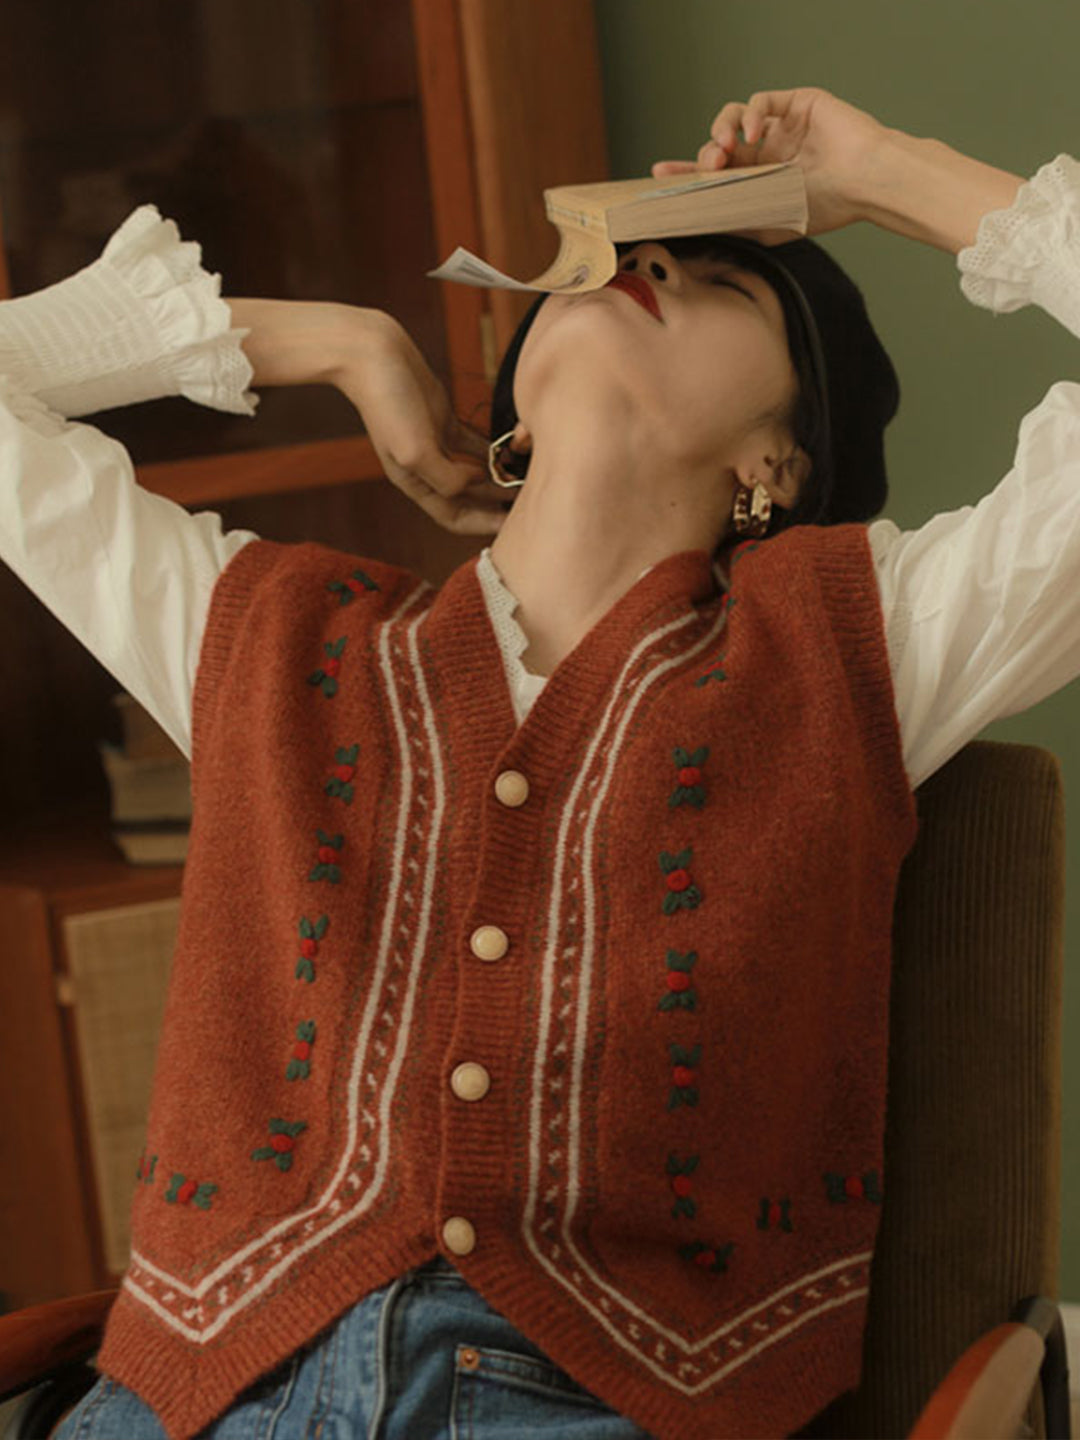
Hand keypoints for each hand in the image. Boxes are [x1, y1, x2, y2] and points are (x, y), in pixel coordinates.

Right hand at [336, 311, 506, 536]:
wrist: (372, 353)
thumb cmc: (387, 403)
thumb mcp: (415, 452)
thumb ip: (447, 478)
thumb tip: (476, 483)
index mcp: (414, 482)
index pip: (453, 517)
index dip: (483, 524)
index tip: (513, 524)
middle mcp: (425, 468)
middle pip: (467, 499)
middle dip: (496, 504)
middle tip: (530, 502)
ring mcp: (435, 443)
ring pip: (473, 472)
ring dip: (498, 478)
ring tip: (526, 479)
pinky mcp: (443, 419)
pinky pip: (474, 444)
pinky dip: (493, 451)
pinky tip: (514, 453)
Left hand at [651, 86, 891, 241]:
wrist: (865, 183)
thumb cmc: (827, 207)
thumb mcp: (770, 225)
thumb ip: (733, 221)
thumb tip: (695, 222)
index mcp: (760, 181)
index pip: (714, 174)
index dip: (685, 172)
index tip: (659, 176)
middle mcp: (767, 153)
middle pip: (718, 145)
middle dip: (706, 157)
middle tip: (708, 169)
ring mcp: (781, 127)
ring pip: (734, 117)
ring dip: (721, 130)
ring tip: (724, 148)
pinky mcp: (796, 104)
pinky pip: (761, 100)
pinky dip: (750, 114)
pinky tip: (751, 134)